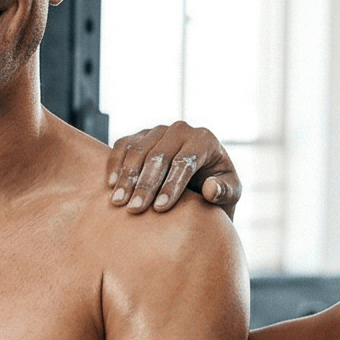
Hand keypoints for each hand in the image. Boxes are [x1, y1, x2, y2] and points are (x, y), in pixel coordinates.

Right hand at [106, 122, 240, 214]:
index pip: (185, 161)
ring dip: (126, 178)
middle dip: (146, 184)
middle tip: (135, 209)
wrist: (197, 183)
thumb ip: (224, 192)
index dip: (172, 185)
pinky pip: (122, 145)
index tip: (161, 208)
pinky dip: (114, 164)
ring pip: (138, 150)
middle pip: (159, 155)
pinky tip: (110, 186)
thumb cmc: (216, 190)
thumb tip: (210, 189)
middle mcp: (181, 130)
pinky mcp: (139, 136)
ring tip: (119, 203)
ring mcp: (157, 131)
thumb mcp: (229, 195)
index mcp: (206, 140)